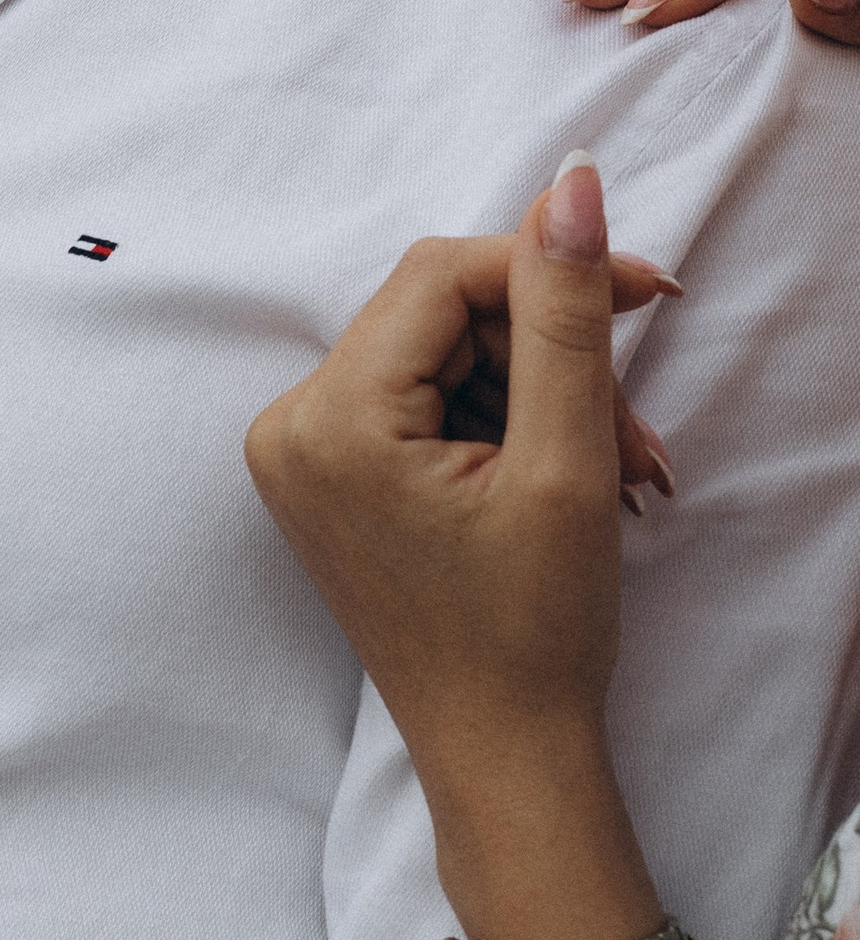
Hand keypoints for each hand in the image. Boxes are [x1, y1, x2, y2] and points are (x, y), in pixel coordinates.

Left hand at [244, 161, 679, 906]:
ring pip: (448, 358)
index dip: (550, 269)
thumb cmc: (532, 632)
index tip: (647, 292)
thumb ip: (564, 314)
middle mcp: (291, 426)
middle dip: (555, 358)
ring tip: (620, 471)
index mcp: (328, 421)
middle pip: (445, 317)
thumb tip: (573, 186)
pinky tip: (568, 478)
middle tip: (637, 433)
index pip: (443, 276)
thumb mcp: (565, 459)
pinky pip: (428, 402)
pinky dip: (507, 425)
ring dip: (545, 396)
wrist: (504, 753)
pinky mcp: (333, 476)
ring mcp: (304, 454)